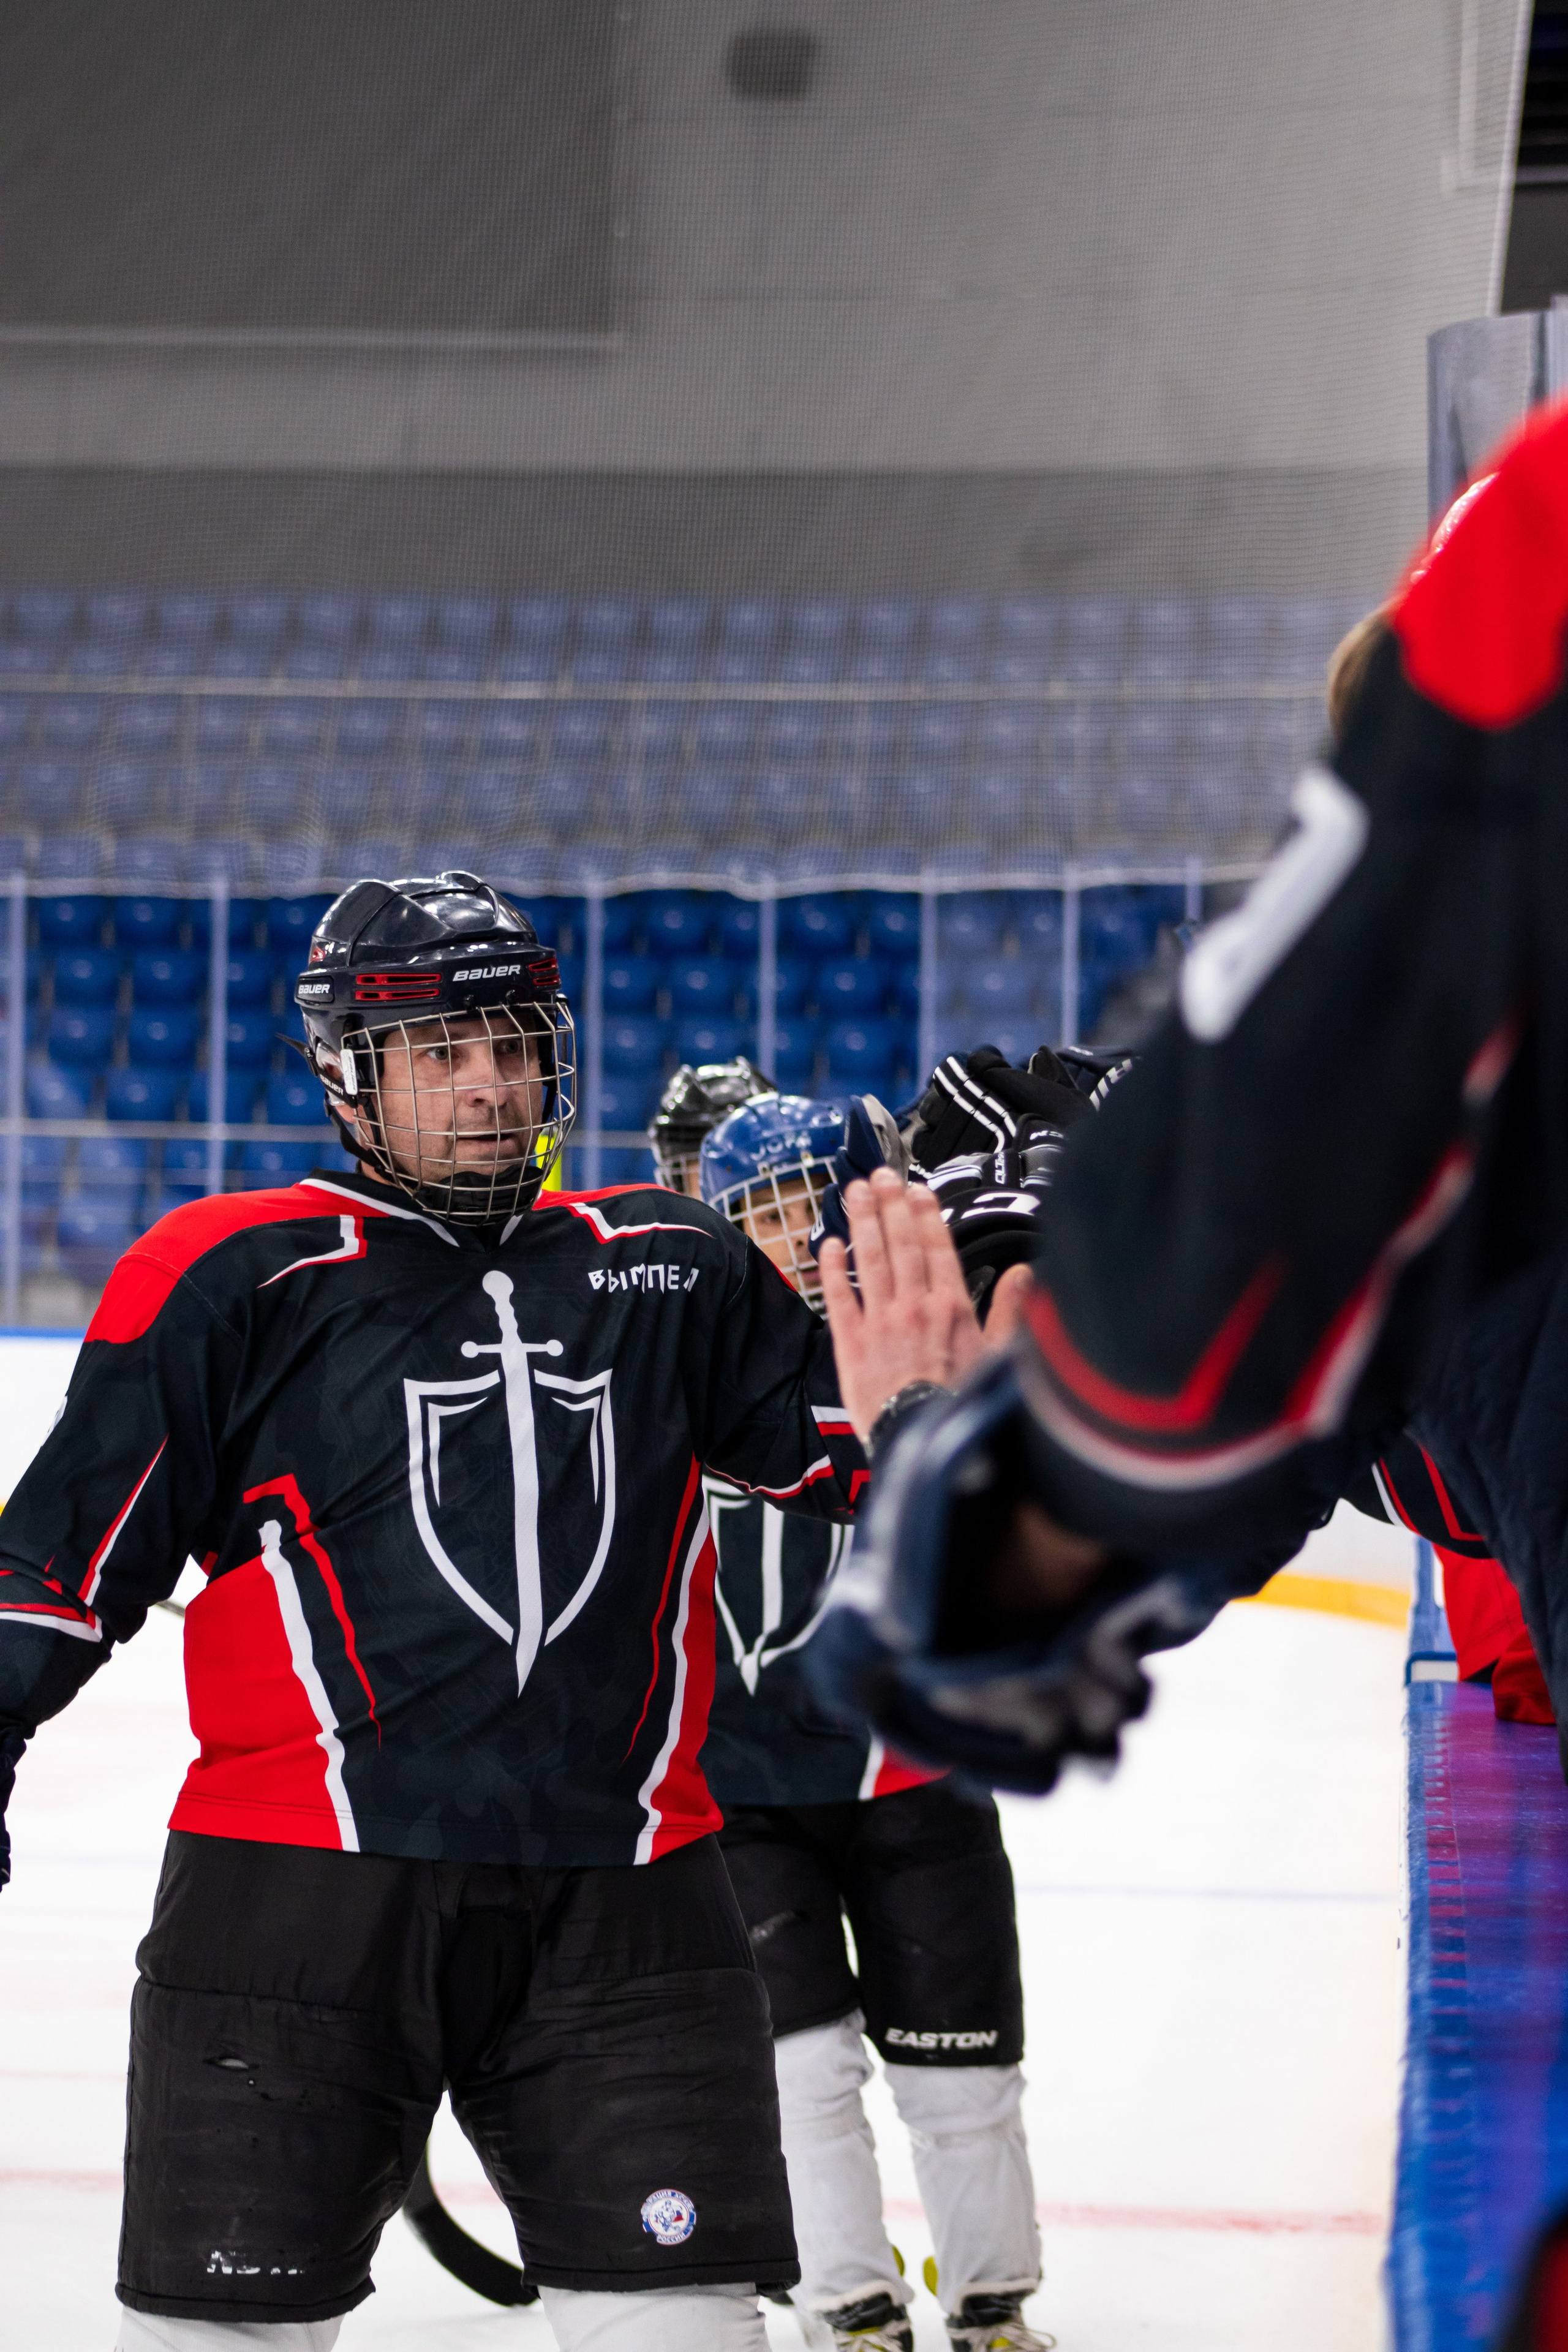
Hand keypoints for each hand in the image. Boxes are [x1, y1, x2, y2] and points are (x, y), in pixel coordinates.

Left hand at [820, 1167, 993, 1442]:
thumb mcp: (1001, 1358)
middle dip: (891, 1206)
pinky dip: (833, 1267)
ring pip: (870, 1259)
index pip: (937, 1248)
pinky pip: (839, 1295)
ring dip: (863, 1222)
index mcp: (952, 1308)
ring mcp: (881, 1321)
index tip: (917, 1191)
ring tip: (856, 1191)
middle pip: (901, 1244)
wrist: (923, 1440)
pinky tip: (828, 1243)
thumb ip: (1010, 1311)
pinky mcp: (851, 1342)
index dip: (926, 1215)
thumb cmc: (962, 1405)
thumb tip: (1025, 1275)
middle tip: (881, 1176)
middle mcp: (914, 1306)